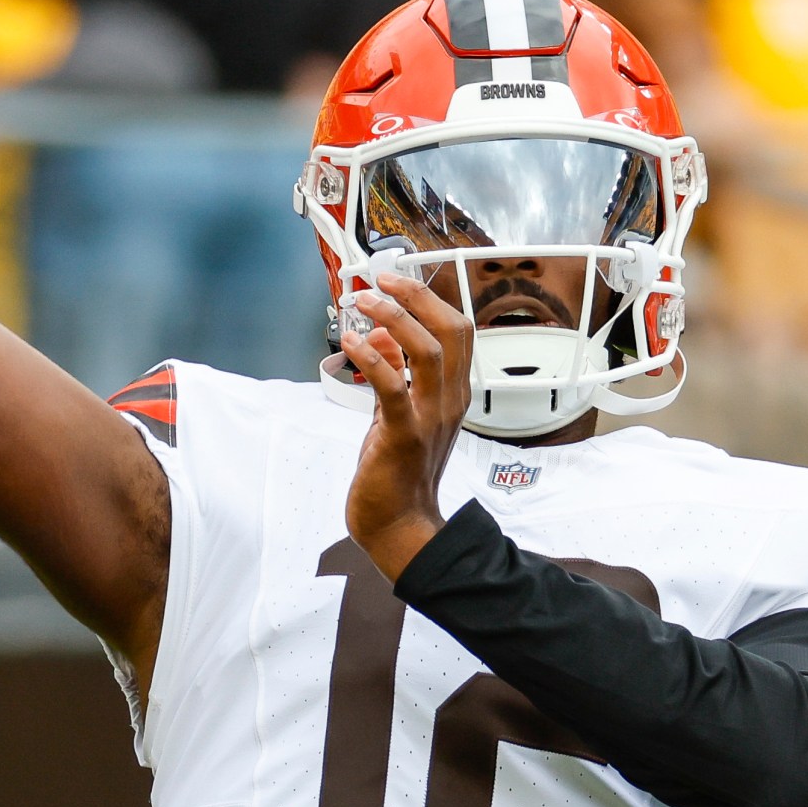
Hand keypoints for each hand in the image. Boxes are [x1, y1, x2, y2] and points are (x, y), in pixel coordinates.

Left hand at [339, 270, 472, 579]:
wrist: (400, 527)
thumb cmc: (399, 475)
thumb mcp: (398, 414)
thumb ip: (394, 375)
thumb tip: (378, 337)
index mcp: (452, 394)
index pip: (456, 331)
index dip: (428, 298)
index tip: (396, 279)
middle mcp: (449, 401)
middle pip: (450, 331)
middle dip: (416, 296)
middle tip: (381, 279)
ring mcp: (430, 418)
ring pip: (427, 351)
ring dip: (394, 318)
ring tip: (363, 302)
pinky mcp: (403, 436)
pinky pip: (394, 387)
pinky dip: (374, 359)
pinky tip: (352, 343)